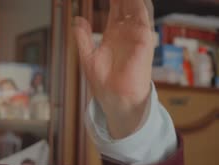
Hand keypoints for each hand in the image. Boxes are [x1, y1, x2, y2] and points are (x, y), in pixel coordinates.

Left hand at [73, 0, 154, 138]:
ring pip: (136, 8)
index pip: (115, 10)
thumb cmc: (103, 82)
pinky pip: (144, 18)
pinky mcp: (143, 41)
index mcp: (113, 35)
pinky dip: (139, 5)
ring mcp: (135, 35)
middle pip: (126, 5)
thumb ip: (83, 37)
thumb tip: (77, 20)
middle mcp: (126, 33)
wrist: (114, 98)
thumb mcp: (88, 56)